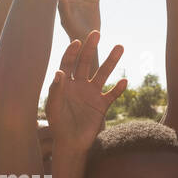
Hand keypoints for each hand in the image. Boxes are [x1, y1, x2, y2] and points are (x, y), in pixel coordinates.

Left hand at [45, 32, 126, 152]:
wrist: (70, 144)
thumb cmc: (58, 125)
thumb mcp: (53, 108)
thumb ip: (55, 90)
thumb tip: (59, 72)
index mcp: (65, 84)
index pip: (68, 63)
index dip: (72, 52)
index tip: (77, 42)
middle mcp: (79, 85)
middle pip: (86, 63)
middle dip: (90, 48)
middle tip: (96, 33)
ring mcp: (91, 94)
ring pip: (103, 74)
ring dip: (111, 61)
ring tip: (119, 47)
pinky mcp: (101, 106)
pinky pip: (112, 94)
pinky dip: (118, 88)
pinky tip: (124, 81)